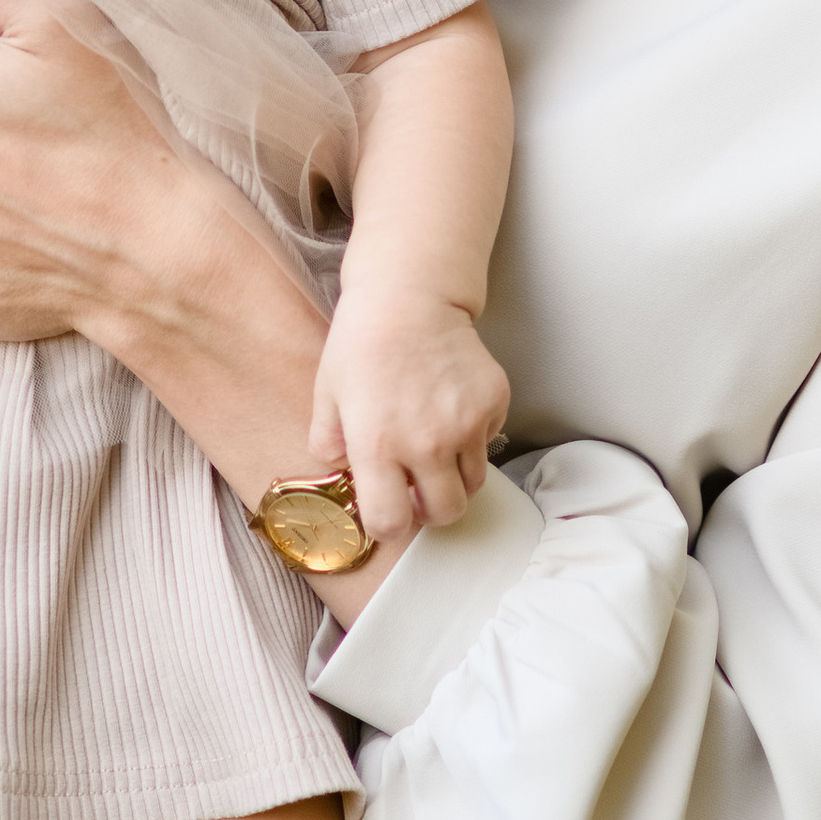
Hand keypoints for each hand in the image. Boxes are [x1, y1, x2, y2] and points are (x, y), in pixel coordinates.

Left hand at [311, 284, 510, 545]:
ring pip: (474, 484)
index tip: (388, 508)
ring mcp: (466, 423)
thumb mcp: (327, 394)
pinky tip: (451, 406)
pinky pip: (489, 442)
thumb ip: (328, 444)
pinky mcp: (493, 402)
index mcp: (377, 446)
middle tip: (419, 486)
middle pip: (445, 514)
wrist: (408, 294)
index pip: (390, 525)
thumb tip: (342, 474)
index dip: (388, 523)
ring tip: (435, 444)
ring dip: (455, 475)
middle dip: (431, 509)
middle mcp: (426, 443)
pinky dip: (475, 436)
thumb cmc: (363, 340)